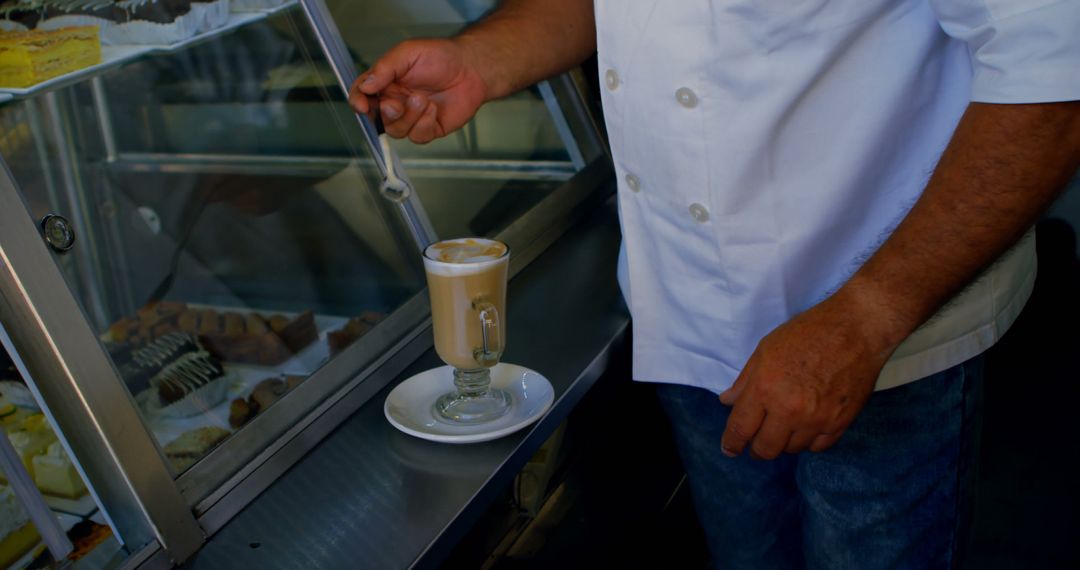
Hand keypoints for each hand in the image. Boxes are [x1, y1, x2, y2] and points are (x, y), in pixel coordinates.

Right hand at [349, 39, 488, 143]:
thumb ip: (384, 68)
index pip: (362, 95)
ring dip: (408, 117)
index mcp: (385, 82)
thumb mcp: (408, 53)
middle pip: (377, 118)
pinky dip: (424, 124)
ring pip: (396, 131)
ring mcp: (411, 117)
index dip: (358, 102)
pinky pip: (417, 137)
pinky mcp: (428, 128)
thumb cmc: (440, 56)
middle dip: (385, 114)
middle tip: (396, 104)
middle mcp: (395, 101)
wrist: (471, 69)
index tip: (362, 105)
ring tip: (423, 100)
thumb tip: (365, 85)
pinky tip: (434, 109)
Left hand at [717, 294, 899, 458]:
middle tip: (756, 443)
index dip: (732, 443)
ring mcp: (816, 419)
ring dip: (783, 442)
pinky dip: (808, 442)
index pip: (741, 428)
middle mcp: (789, 410)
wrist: (856, 330)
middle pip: (765, 449)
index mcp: (765, 388)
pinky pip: (817, 447)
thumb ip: (745, 381)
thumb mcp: (766, 349)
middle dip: (756, 449)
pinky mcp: (840, 423)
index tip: (730, 449)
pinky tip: (805, 429)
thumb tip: (728, 402)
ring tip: (783, 427)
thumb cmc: (808, 333)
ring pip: (791, 450)